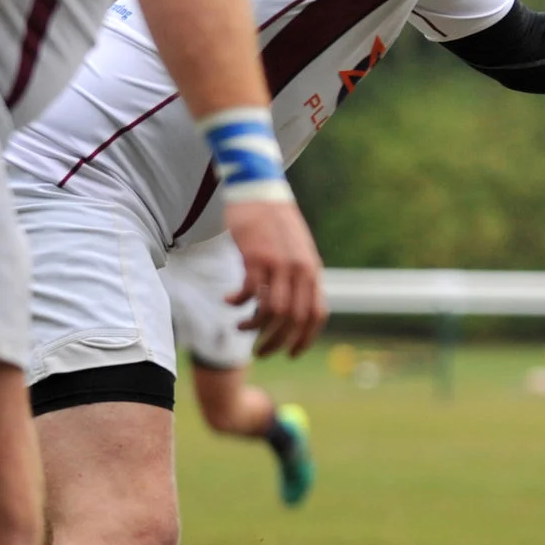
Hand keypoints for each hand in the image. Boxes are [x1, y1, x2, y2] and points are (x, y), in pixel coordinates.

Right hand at [223, 197, 328, 356]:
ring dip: (254, 327)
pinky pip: (249, 292)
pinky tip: (228, 301)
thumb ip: (299, 276)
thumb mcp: (297, 251)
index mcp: (312, 271)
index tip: (290, 355)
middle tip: (260, 351)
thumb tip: (294, 307)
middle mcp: (300, 270)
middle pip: (293, 320)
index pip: (316, 315)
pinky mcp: (256, 257)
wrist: (260, 189)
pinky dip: (238, 303)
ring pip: (272, 311)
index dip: (305, 340)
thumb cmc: (275, 223)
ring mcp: (279, 264)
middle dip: (276, 342)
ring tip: (241, 327)